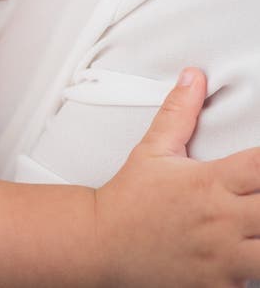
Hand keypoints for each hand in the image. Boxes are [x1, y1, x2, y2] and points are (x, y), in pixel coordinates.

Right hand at [95, 67, 259, 286]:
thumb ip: (178, 113)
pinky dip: (253, 275)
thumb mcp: (152, 150)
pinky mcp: (217, 286)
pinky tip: (248, 258)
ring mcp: (222, 257)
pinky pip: (251, 284)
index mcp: (209, 183)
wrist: (99, 243)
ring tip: (259, 230)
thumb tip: (194, 77)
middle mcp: (220, 219)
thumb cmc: (130, 198)